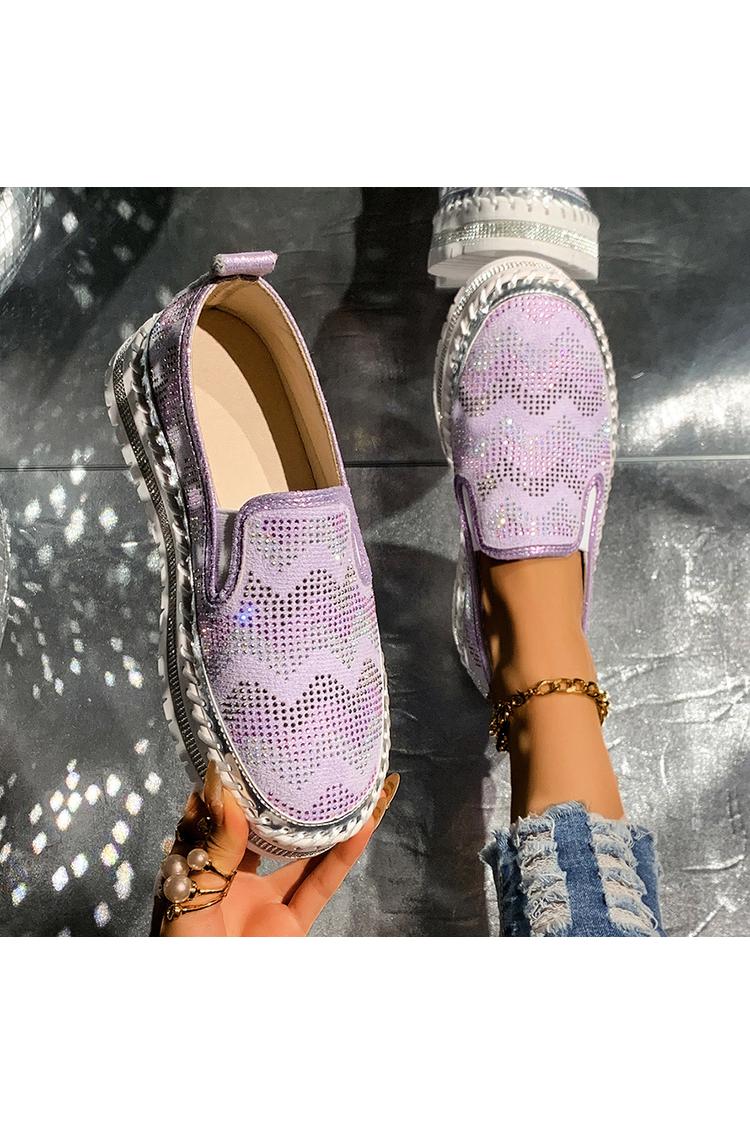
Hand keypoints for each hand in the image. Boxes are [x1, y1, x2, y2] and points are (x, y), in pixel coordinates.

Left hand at [154, 761, 398, 935]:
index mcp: (194, 868)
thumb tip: (229, 792)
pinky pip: (321, 883)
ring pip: (300, 850)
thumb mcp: (188, 901)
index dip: (227, 782)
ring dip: (327, 817)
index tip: (243, 746)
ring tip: (354, 779)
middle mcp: (230, 878)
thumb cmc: (181, 959)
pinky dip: (345, 853)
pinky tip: (366, 822)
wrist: (208, 1012)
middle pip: (261, 825)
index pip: (210, 814)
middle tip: (304, 751)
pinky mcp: (292, 924)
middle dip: (283, 792)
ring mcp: (263, 900)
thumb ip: (214, 852)